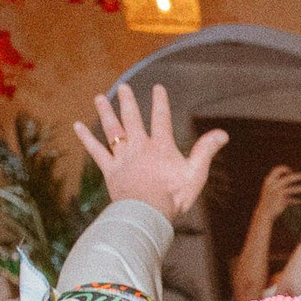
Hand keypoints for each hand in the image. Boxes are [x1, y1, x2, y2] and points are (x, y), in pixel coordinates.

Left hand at [72, 84, 227, 221]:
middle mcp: (140, 147)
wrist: (147, 213)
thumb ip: (206, 151)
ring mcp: (123, 157)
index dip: (160, 102)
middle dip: (128, 101)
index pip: (161, 118)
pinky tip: (77, 126)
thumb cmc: (174, 196)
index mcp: (161, 147)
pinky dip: (86, 138)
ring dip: (106, 112)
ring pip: (113, 130)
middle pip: (132, 119)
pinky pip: (96, 151)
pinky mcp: (110, 170)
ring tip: (100, 97)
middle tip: (124, 87)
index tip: (158, 87)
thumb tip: (222, 133)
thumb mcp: (196, 173)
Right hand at [251, 164, 300, 223]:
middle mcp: (273, 185)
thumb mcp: (270, 189)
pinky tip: (300, 201)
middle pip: (288, 178)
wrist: (262, 213)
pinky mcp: (281, 201)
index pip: (277, 170)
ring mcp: (278, 193)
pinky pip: (291, 199)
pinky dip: (295, 200)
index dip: (284, 169)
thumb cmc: (267, 201)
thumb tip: (289, 177)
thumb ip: (278, 183)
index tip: (290, 172)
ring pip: (292, 189)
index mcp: (269, 180)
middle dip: (297, 176)